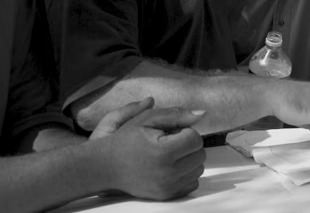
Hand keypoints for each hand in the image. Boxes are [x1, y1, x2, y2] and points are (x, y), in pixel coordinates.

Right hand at [86, 97, 206, 200]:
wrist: (107, 166)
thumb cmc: (126, 139)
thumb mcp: (148, 119)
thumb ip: (177, 115)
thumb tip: (202, 113)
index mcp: (164, 151)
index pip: (195, 138)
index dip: (185, 130)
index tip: (170, 132)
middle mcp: (168, 172)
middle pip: (200, 154)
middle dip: (188, 144)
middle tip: (169, 142)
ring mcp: (168, 186)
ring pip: (199, 168)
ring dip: (188, 158)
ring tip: (169, 153)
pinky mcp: (167, 195)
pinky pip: (192, 182)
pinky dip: (186, 173)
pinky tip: (170, 166)